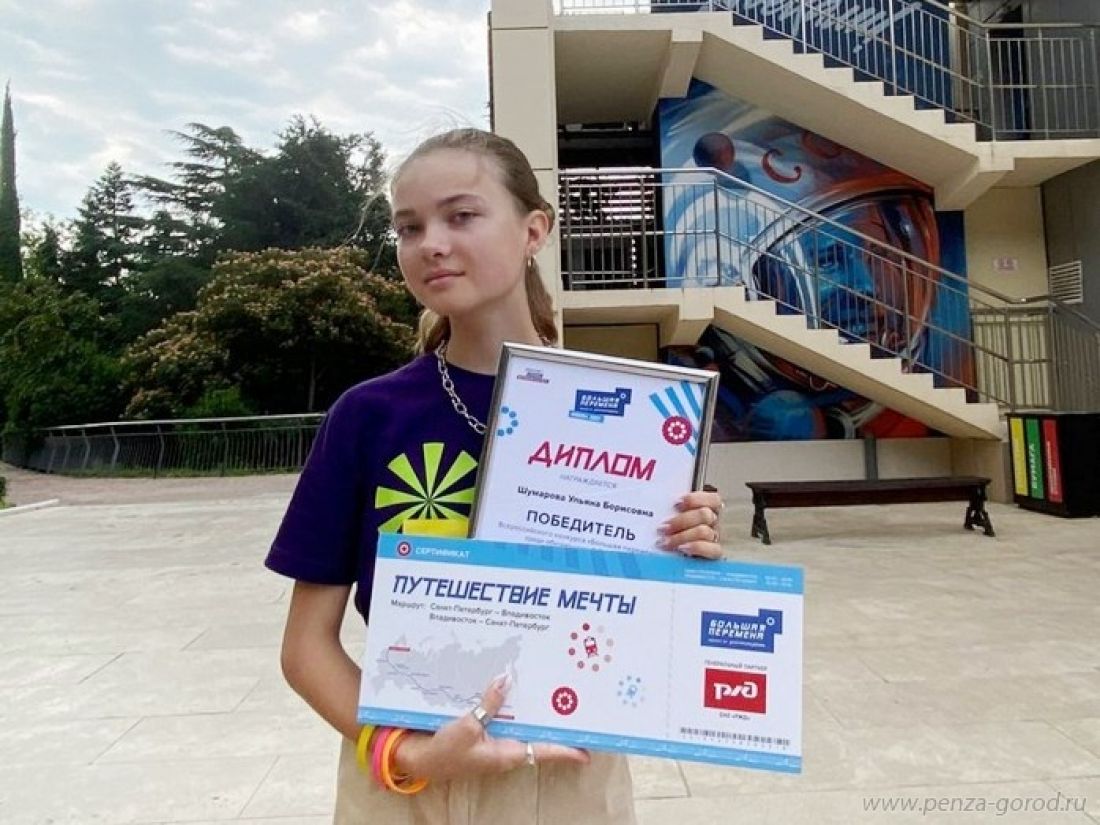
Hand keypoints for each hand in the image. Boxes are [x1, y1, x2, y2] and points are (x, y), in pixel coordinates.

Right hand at [393, 674, 589, 780]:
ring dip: (535, 712)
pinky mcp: (485, 734)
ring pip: (523, 726)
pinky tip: (515, 689)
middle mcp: (506, 750)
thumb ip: (487, 704)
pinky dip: (511, 706)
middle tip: (577, 709)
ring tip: (556, 694)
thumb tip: (504, 680)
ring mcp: (496, 742)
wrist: (418, 758)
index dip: (566, 751)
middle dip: (556, 725)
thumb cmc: (443, 751)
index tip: (588, 751)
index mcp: (506, 754)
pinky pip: (505, 719)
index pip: (543, 752)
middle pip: (538, 736)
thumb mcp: (465, 726)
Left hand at [658, 486, 724, 558]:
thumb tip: (654, 498)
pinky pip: (713, 550)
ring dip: (682, 536)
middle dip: (681, 521)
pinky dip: (696, 547)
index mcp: (706, 509)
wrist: (668, 567)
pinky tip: (682, 548)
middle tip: (663, 528)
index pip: (712, 499)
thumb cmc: (665, 536)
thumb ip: (667, 508)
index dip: (695, 499)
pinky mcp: (713, 556)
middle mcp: (712, 523)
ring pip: (704, 531)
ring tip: (665, 542)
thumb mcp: (666, 519)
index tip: (676, 504)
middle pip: (704, 515)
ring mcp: (713, 540)